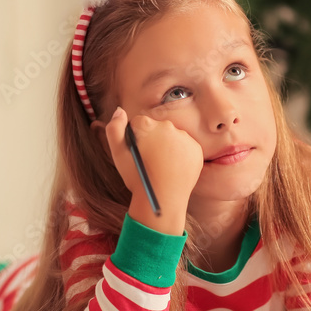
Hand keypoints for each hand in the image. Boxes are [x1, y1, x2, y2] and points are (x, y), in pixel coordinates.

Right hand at [105, 106, 202, 234]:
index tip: (137, 152)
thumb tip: (120, 110)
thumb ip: (114, 129)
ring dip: (167, 146)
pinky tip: (174, 167)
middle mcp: (167, 126)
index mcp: (146, 125)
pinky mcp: (196, 148)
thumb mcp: (118, 154)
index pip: (138, 123)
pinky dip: (181, 154)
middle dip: (153, 140)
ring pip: (172, 137)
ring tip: (162, 166)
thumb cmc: (137, 178)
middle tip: (150, 160)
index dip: (136, 138)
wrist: (162, 199)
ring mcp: (184, 137)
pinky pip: (186, 146)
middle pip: (157, 128)